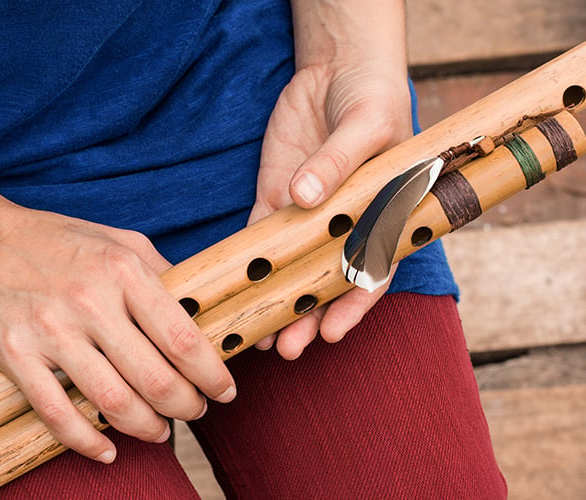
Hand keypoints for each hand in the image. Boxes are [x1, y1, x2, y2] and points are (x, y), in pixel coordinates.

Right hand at [0, 197, 235, 462]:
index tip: (225, 390)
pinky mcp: (16, 355)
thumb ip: (162, 272)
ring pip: (113, 402)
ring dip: (147, 427)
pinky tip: (108, 451)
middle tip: (196, 411)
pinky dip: (87, 442)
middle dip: (186, 406)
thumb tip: (201, 308)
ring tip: (161, 431)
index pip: (183, 337)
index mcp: (124, 271)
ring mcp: (51, 332)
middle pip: (155, 378)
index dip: (212, 373)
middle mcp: (90, 302)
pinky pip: (57, 414)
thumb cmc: (58, 240)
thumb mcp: (119, 241)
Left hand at [249, 61, 411, 359]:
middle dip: (308, 317)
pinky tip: (237, 287)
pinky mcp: (276, 196)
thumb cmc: (372, 97)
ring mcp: (308, 213)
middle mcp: (345, 223)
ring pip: (290, 267)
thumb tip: (305, 198)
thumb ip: (339, 162)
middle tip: (286, 348)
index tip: (333, 333)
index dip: (354, 305)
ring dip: (277, 300)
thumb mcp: (366, 125)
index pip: (373, 270)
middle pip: (327, 280)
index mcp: (382, 214)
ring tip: (258, 335)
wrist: (340, 68)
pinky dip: (250, 261)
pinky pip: (260, 233)